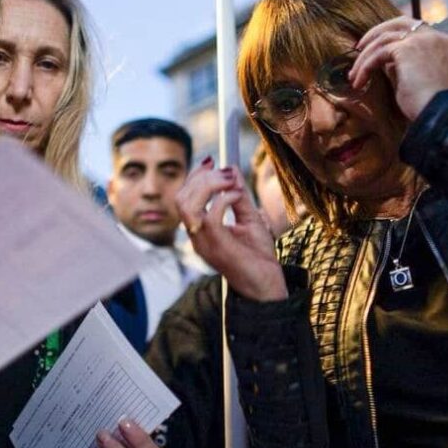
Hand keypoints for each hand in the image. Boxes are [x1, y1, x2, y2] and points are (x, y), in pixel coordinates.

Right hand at [176, 157, 286, 300]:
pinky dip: (223, 199)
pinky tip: (237, 197)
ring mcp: (203, 242)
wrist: (267, 286)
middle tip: (225, 172)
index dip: (195, 176)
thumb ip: (238, 196)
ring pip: (188, 204)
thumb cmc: (258, 257)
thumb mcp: (249, 219)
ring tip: (230, 181)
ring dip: (208, 185)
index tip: (211, 161)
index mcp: (200, 230)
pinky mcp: (216, 246)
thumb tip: (231, 169)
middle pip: (181, 198)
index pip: (184, 197)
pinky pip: (210, 216)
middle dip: (201, 177)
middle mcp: (196, 236)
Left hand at [349, 16, 447, 120]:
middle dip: (375, 33)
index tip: (375, 47)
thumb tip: (383, 61)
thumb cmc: (425, 104)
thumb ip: (401, 64)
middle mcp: (434, 37)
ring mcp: (422, 40)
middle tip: (359, 48)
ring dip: (365, 57)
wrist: (437, 114)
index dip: (392, 34)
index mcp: (442, 43)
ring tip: (354, 75)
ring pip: (384, 39)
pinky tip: (358, 82)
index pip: (414, 28)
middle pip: (399, 23)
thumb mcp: (414, 79)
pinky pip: (378, 54)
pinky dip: (365, 67)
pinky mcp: (407, 49)